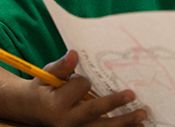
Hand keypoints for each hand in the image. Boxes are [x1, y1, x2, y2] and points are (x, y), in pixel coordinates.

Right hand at [25, 51, 147, 126]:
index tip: (83, 80)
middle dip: (114, 104)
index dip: (84, 82)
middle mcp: (66, 121)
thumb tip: (74, 54)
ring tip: (142, 117)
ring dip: (124, 123)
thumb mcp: (47, 75)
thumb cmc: (43, 89)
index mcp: (56, 104)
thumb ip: (61, 66)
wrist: (33, 111)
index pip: (80, 89)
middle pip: (94, 113)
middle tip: (132, 96)